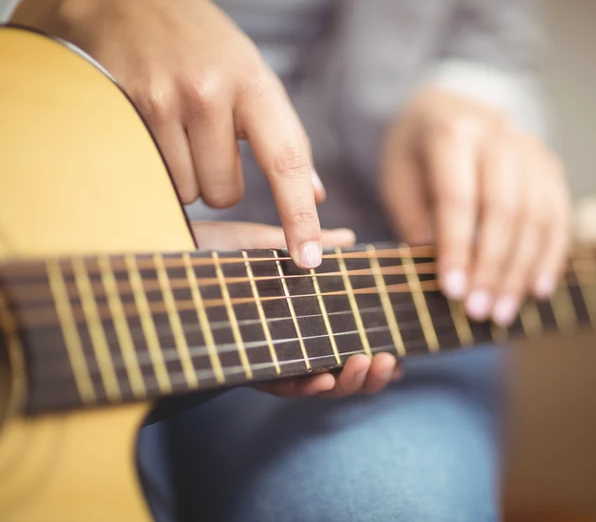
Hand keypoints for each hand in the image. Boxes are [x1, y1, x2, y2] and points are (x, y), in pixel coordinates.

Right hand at [13, 0, 323, 268]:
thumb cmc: (200, 45)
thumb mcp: (252, 76)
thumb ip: (284, 136)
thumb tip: (316, 193)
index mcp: (255, 83)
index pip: (287, 161)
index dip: (299, 215)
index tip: (308, 258)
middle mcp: (212, 92)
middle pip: (225, 193)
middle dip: (218, 182)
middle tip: (205, 142)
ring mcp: (164, 99)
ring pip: (186, 191)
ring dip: (184, 176)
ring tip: (175, 130)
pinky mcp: (124, 109)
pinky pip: (151, 176)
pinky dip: (154, 167)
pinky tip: (149, 128)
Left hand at [192, 221, 402, 396]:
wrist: (167, 253)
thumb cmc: (215, 251)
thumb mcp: (271, 246)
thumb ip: (312, 247)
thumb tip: (351, 239)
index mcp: (300, 319)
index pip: (345, 342)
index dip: (374, 353)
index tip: (398, 351)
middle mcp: (288, 342)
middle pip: (339, 370)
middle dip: (369, 373)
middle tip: (388, 360)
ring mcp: (268, 356)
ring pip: (317, 384)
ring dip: (347, 382)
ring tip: (366, 363)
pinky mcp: (243, 365)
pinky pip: (281, 385)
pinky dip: (306, 386)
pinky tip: (325, 376)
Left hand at [381, 87, 570, 325]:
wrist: (448, 108)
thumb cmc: (415, 154)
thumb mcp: (399, 181)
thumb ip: (418, 224)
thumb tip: (445, 280)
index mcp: (451, 133)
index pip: (458, 197)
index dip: (456, 247)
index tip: (451, 291)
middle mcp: (498, 135)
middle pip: (504, 208)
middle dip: (492, 266)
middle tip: (478, 310)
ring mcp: (531, 149)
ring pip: (536, 216)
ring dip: (521, 270)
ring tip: (502, 312)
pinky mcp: (550, 166)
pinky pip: (558, 216)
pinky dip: (550, 257)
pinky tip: (537, 290)